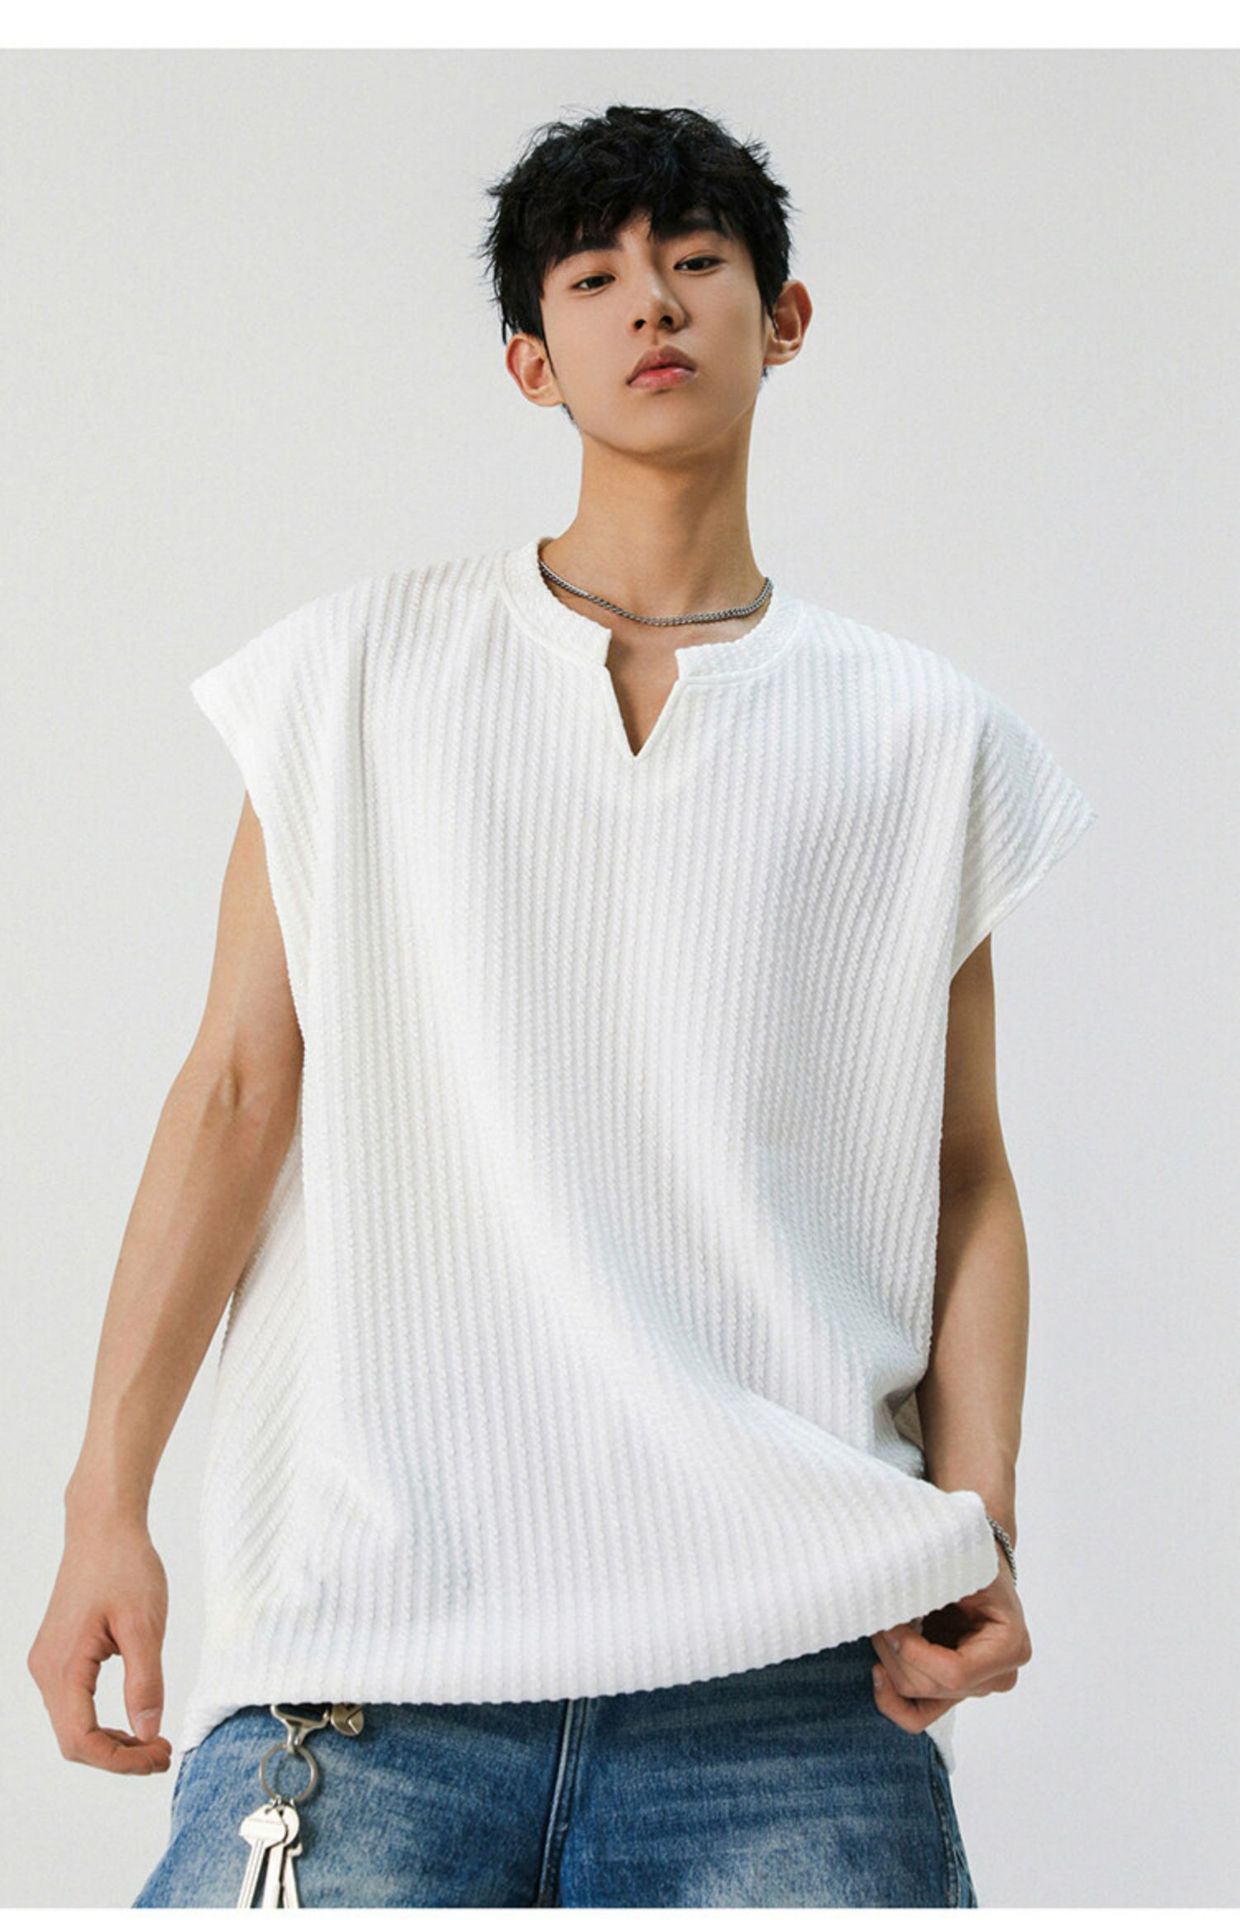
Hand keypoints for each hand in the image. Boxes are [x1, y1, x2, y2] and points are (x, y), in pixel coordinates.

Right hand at [27, 1508, 173, 1773]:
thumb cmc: (124, 1566)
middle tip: (162, 1753)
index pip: (82, 1741)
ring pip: (73, 1726)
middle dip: (118, 1756)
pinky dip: (102, 1720)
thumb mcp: (144, 1625)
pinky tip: (133, 1717)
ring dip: (111, 1741)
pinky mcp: (59, 1654)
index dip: (121, 1761)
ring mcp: (49, 1663)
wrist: (103, 1526)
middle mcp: (46, 1670)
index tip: (160, 1756)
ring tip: (152, 1741)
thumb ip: (145, 1682)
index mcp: (62, 1667)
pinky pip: (74, 1704)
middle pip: (74, 1741)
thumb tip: (147, 1733)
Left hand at [868, 1554, 1029, 1732]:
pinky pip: (920, 1715)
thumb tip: (893, 1598)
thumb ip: (935, 1584)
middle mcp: (997, 1676)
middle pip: (933, 1685)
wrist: (976, 1559)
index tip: (890, 1623)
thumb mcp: (961, 1563)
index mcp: (1009, 1646)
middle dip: (895, 1652)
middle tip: (878, 1615)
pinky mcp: (953, 1690)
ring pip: (919, 1696)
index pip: (955, 1672)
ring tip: (881, 1627)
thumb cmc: (971, 1558)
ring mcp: (975, 1687)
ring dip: (890, 1663)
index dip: (913, 1653)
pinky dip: (894, 1703)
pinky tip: (878, 1675)